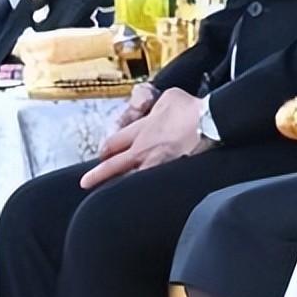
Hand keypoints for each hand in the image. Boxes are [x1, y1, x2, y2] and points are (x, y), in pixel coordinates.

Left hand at [81, 88, 210, 189]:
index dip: (105, 149)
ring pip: (129, 179)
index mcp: (140, 130)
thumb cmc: (191, 108)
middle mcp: (142, 149)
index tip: (101, 155)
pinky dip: (143, 191)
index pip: (113, 143)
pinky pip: (150, 184)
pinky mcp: (170, 173)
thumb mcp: (169, 97)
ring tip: (111, 195)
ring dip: (119, 186)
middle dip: (97, 175)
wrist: (210, 122)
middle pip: (113, 165)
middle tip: (85, 183)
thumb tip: (158, 107)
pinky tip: (141, 199)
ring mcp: (155, 164)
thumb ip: (156, 106)